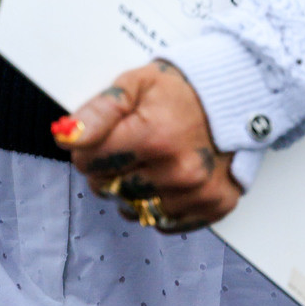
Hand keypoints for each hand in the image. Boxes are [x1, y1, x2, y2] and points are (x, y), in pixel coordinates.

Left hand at [55, 59, 240, 233]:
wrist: (237, 94)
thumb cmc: (181, 88)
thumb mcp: (135, 83)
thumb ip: (98, 111)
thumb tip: (67, 137)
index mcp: (155, 135)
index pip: (88, 161)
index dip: (86, 147)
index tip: (102, 136)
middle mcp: (179, 170)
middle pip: (107, 189)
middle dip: (107, 169)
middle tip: (129, 146)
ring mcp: (199, 192)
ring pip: (132, 209)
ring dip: (131, 190)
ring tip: (148, 161)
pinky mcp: (215, 206)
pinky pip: (163, 222)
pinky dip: (159, 203)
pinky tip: (167, 179)